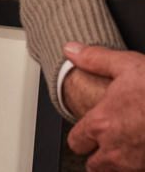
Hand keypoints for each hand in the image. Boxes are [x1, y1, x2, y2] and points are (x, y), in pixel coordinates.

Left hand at [65, 43, 144, 170]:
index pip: (76, 142)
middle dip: (98, 156)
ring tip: (126, 149)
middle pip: (94, 165)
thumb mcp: (127, 65)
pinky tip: (144, 151)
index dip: (81, 137)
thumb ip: (95, 60)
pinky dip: (140, 165)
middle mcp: (115, 148)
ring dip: (118, 165)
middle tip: (107, 144)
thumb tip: (71, 50)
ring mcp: (136, 163)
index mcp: (101, 124)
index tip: (87, 133)